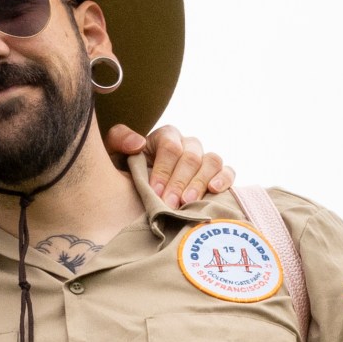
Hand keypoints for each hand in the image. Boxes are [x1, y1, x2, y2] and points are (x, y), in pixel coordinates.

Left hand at [109, 122, 232, 211]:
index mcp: (165, 137)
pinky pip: (228, 171)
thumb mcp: (114, 155)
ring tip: (188, 203)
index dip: (163, 168)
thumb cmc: (125, 175)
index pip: (170, 146)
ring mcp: (203, 159)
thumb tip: (138, 143)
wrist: (135, 197)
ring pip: (212, 161)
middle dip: (179, 182)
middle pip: (191, 156)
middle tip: (169, 204)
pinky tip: (214, 190)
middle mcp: (187, 145)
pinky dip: (225, 179)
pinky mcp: (217, 175)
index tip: (154, 191)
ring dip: (200, 183)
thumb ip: (119, 141)